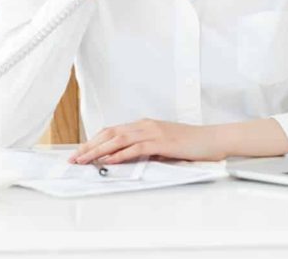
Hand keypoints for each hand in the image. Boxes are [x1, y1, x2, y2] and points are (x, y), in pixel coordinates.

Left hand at [67, 119, 225, 164]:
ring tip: (84, 160)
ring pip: (118, 140)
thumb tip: (126, 160)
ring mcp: (153, 132)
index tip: (80, 152)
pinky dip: (120, 154)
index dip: (94, 141)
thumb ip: (145, 149)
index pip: (112, 131)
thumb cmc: (190, 144)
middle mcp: (145, 125)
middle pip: (110, 133)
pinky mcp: (161, 142)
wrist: (212, 139)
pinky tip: (109, 161)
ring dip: (98, 151)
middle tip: (74, 158)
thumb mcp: (163, 146)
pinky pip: (135, 148)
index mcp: (144, 125)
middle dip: (89, 146)